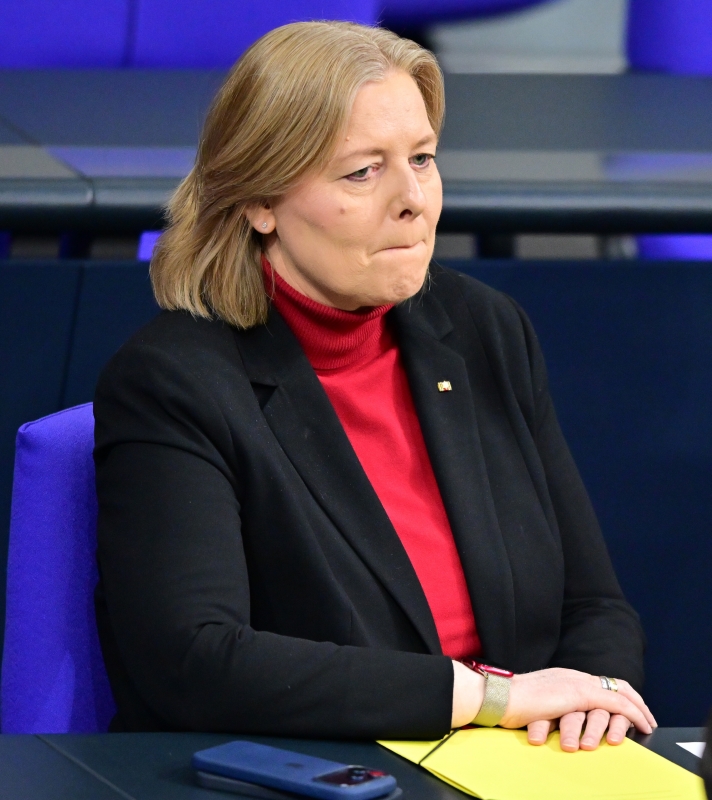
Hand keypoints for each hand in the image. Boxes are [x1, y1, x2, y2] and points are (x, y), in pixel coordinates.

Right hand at [500, 668, 655, 743]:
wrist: (499, 696)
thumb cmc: (510, 705)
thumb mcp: (536, 705)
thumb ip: (551, 708)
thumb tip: (558, 722)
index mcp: (563, 677)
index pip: (598, 682)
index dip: (617, 694)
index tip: (629, 708)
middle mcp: (573, 675)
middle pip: (614, 683)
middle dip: (635, 700)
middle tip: (647, 717)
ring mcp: (576, 682)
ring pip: (619, 693)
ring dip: (637, 709)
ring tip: (648, 723)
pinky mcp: (578, 694)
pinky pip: (615, 702)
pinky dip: (633, 713)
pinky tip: (641, 725)